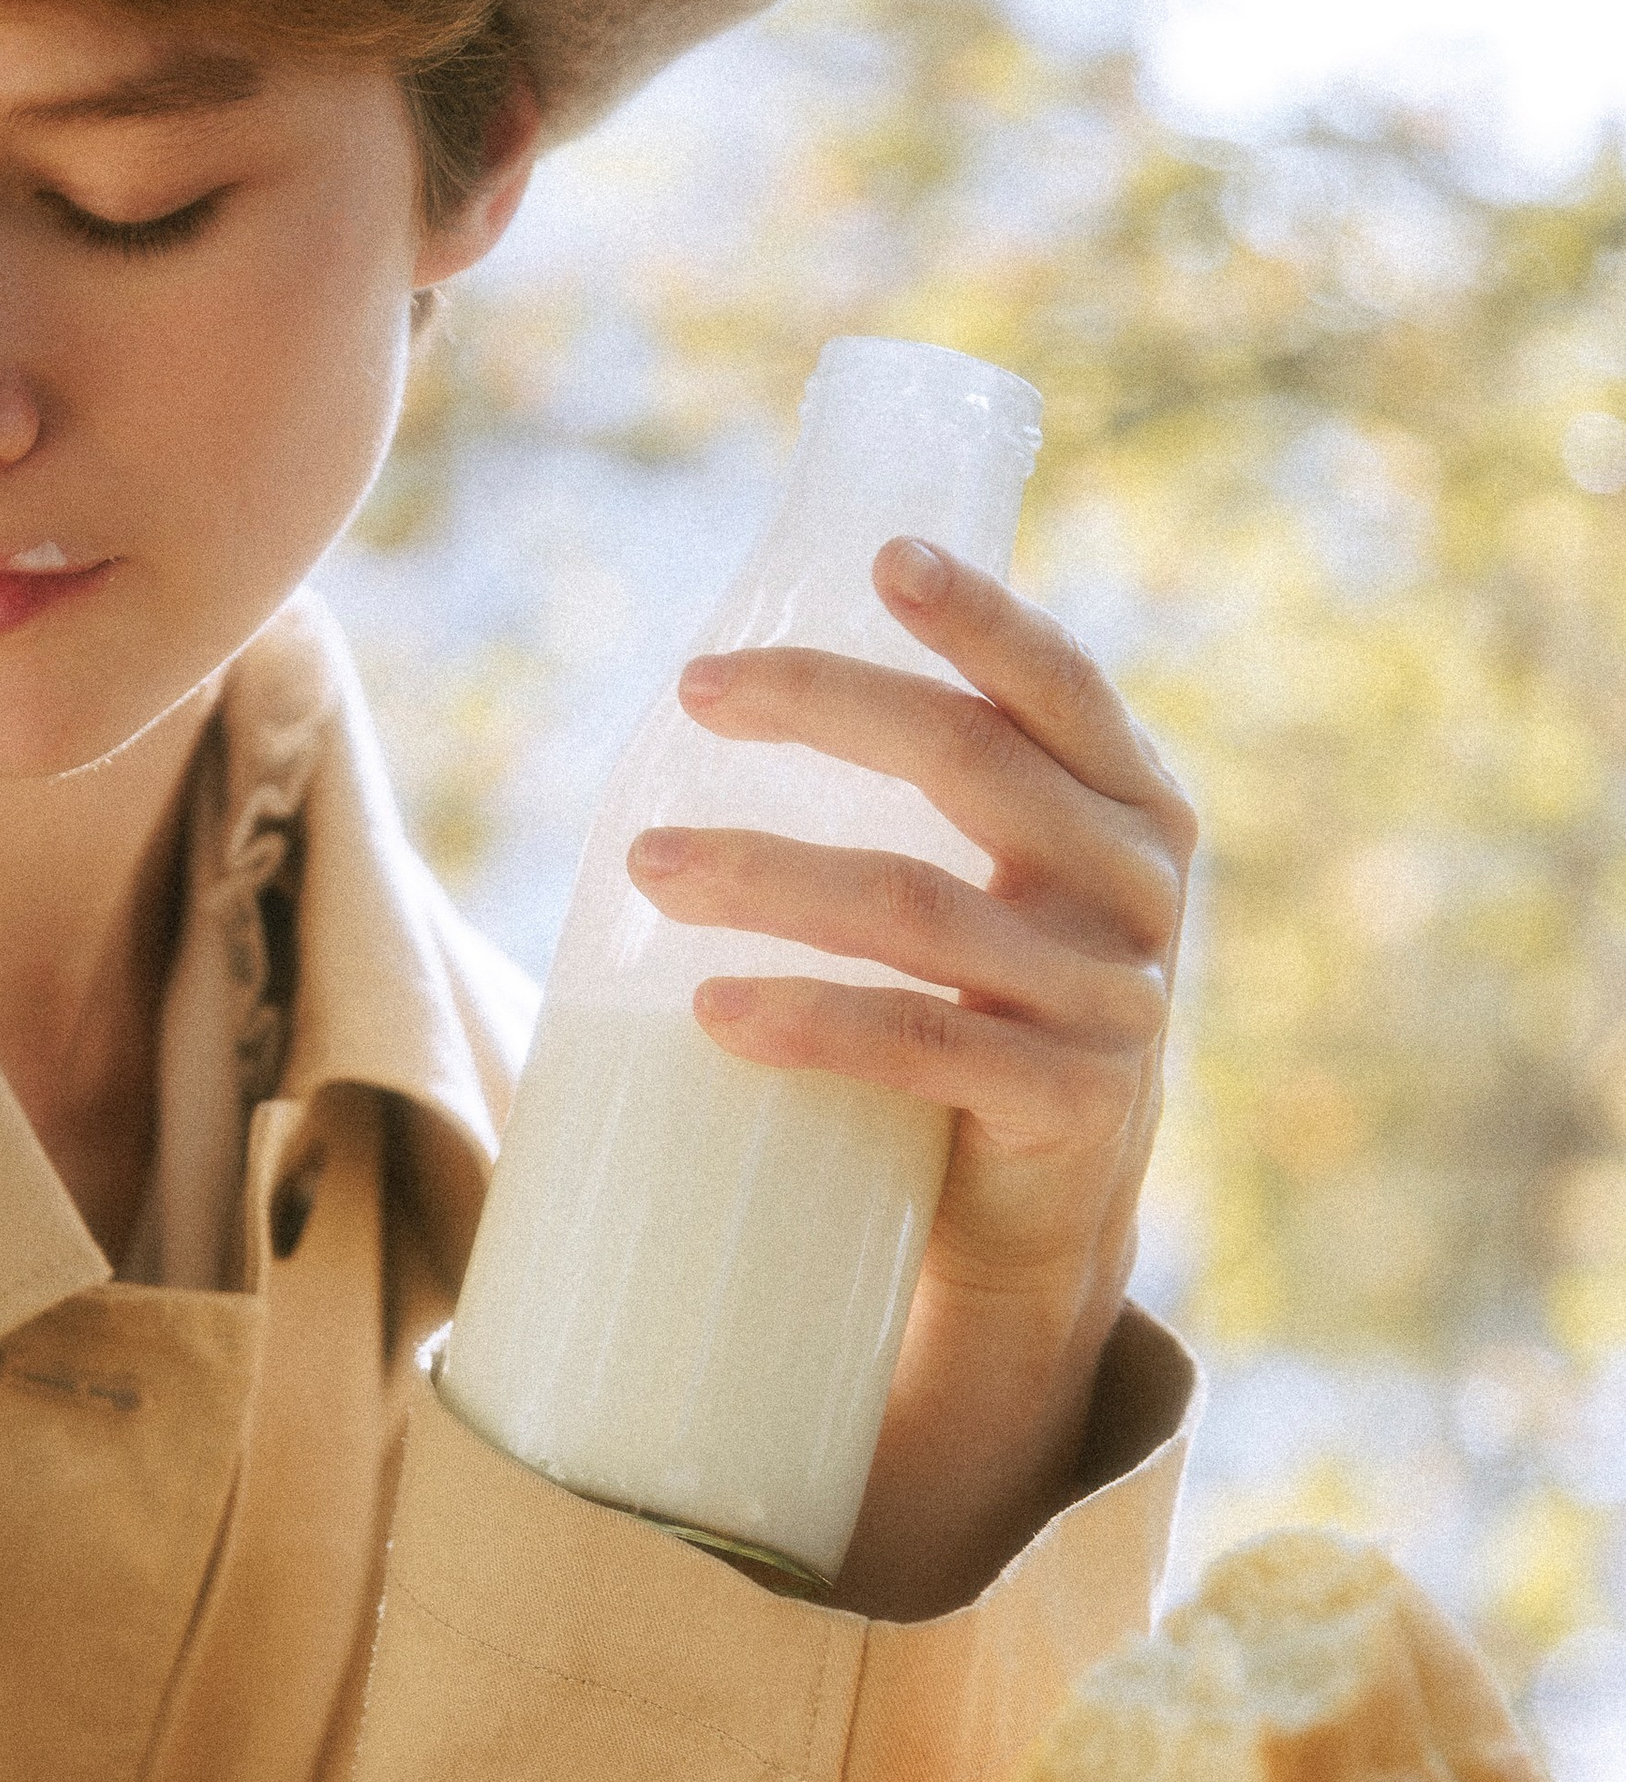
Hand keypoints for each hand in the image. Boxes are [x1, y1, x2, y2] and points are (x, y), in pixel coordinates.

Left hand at [627, 540, 1196, 1612]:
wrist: (1034, 1224)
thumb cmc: (976, 1011)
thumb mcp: (989, 883)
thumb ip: (933, 788)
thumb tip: (739, 671)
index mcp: (1130, 807)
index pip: (1060, 685)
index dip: (980, 617)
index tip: (881, 556)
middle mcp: (1137, 890)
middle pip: (973, 768)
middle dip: (824, 709)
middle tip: (693, 689)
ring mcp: (1114, 1003)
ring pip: (921, 910)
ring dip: (767, 876)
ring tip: (645, 864)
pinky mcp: (1070, 1108)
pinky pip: (925, 1047)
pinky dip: (809, 1020)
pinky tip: (710, 1007)